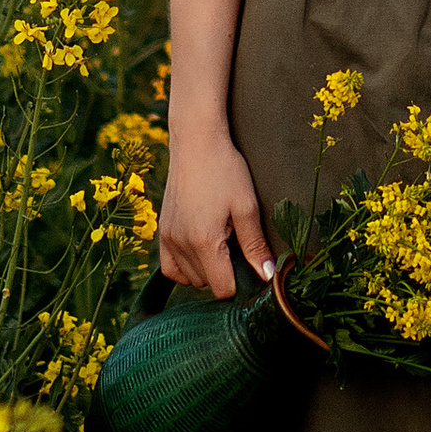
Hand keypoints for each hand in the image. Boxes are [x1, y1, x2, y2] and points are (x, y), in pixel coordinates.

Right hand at [157, 127, 274, 296]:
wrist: (196, 142)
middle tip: (237, 244)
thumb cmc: (225, 169)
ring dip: (207, 270)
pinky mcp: (162, 231)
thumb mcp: (247, 207)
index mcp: (203, 241)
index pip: (223, 289)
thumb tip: (267, 276)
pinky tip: (200, 252)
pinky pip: (170, 268)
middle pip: (207, 285)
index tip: (251, 263)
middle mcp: (180, 244)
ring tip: (221, 242)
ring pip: (190, 279)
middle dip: (225, 273)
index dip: (242, 282)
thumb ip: (255, 245)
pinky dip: (185, 268)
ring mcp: (168, 238)